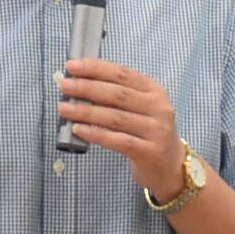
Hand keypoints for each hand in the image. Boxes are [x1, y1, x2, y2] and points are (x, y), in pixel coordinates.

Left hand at [58, 58, 188, 202]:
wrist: (170, 167)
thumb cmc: (148, 134)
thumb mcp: (140, 109)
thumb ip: (116, 97)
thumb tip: (80, 85)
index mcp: (154, 91)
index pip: (122, 74)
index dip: (96, 68)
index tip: (73, 66)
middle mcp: (158, 108)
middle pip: (117, 93)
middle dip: (87, 87)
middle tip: (65, 86)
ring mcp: (156, 130)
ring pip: (115, 117)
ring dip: (86, 111)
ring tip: (64, 108)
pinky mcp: (149, 151)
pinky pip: (118, 140)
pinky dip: (96, 134)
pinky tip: (78, 129)